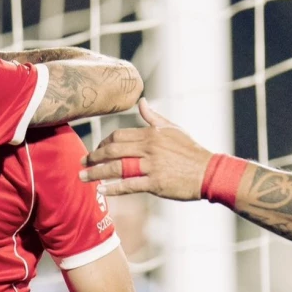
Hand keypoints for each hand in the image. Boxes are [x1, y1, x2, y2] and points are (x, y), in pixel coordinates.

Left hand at [79, 99, 211, 199]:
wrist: (209, 172)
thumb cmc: (191, 151)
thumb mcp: (173, 129)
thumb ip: (154, 117)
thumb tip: (141, 102)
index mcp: (151, 133)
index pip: (119, 135)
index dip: (103, 142)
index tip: (96, 150)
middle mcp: (149, 147)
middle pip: (113, 150)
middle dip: (94, 156)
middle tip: (82, 162)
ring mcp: (152, 165)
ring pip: (117, 167)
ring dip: (97, 172)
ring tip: (83, 177)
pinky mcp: (155, 183)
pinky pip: (129, 185)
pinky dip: (113, 188)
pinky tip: (101, 190)